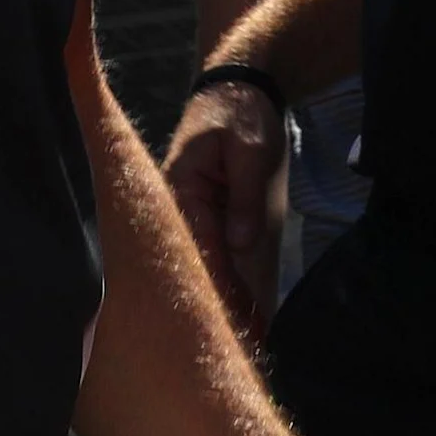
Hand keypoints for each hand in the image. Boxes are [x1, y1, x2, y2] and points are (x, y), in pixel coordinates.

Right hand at [160, 81, 285, 338]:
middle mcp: (183, 209)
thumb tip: (240, 242)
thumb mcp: (250, 147)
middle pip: (199, 265)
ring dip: (228, 303)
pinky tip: (253, 317)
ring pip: (211, 267)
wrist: (241, 88)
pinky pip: (226, 257)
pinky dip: (239, 285)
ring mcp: (199, 216)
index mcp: (181, 190)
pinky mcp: (217, 218)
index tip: (231, 323)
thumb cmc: (241, 113)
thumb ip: (246, 194)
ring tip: (248, 345)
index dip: (214, 287)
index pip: (197, 247)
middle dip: (218, 306)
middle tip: (242, 347)